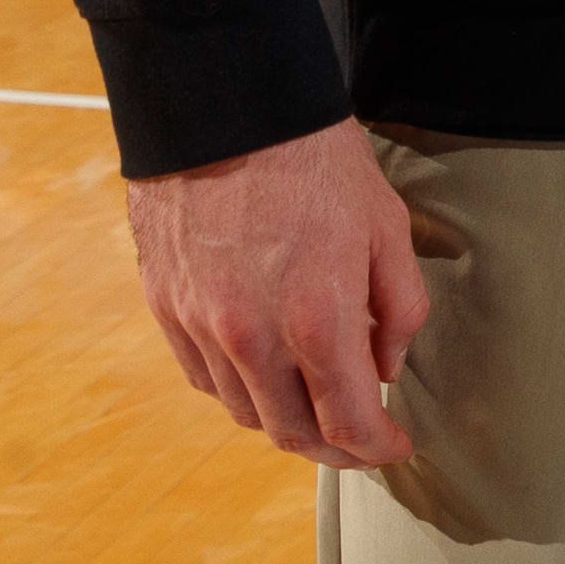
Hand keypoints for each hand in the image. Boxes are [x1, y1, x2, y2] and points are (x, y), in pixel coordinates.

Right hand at [122, 117, 428, 468]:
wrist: (227, 114)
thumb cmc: (318, 165)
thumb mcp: (387, 228)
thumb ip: (397, 309)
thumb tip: (385, 368)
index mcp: (316, 320)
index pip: (346, 421)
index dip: (376, 447)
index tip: (395, 448)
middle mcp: (252, 338)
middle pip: (291, 431)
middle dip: (333, 449)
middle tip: (361, 442)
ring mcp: (201, 327)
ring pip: (244, 412)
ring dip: (285, 422)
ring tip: (317, 410)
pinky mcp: (166, 309)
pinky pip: (204, 378)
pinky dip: (240, 390)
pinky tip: (266, 376)